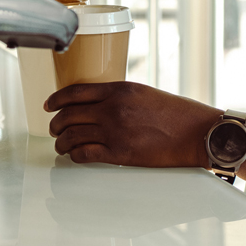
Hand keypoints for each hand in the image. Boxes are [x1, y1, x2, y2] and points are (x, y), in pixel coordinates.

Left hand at [45, 82, 220, 167]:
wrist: (197, 132)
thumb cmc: (177, 114)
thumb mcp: (145, 94)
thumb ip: (120, 98)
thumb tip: (98, 107)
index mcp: (120, 89)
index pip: (75, 92)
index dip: (56, 100)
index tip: (48, 105)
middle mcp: (113, 108)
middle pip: (69, 114)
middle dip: (56, 124)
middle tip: (54, 129)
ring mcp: (115, 131)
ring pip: (73, 135)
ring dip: (62, 143)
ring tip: (62, 146)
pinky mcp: (120, 153)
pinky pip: (85, 154)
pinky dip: (74, 156)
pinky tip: (75, 156)